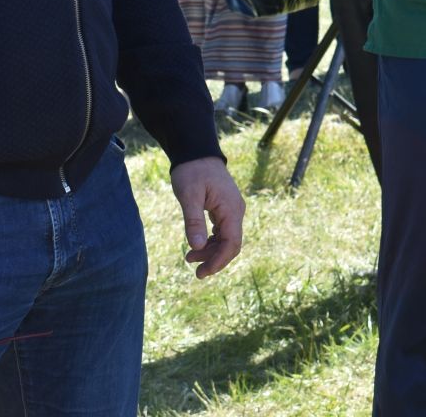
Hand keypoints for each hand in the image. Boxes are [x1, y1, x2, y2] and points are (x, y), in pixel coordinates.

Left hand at [171, 157, 244, 277]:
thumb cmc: (192, 171)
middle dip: (215, 260)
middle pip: (232, 245)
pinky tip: (197, 246)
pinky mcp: (225, 209)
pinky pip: (223, 231)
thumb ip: (194, 221)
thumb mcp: (189, 196)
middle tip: (196, 273)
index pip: (232, 243)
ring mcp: (232, 210)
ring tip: (189, 258)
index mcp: (231, 209)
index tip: (202, 272)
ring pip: (227, 239)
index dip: (218, 261)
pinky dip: (211, 242)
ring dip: (211, 252)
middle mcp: (236, 211)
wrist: (196, 152)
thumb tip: (196, 247)